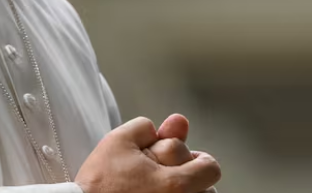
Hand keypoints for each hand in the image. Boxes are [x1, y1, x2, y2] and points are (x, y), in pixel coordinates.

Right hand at [75, 117, 221, 192]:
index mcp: (175, 184)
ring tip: (161, 189)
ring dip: (187, 191)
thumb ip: (145, 128)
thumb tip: (173, 124)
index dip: (198, 159)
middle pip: (206, 186)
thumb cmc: (100, 183)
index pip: (211, 169)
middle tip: (161, 175)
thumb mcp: (118, 141)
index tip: (187, 160)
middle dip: (186, 173)